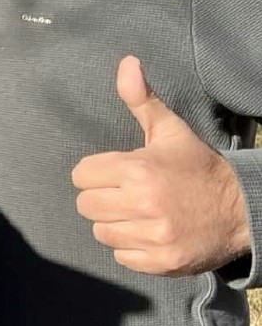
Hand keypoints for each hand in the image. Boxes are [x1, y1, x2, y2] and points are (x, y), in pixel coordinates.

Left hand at [71, 56, 248, 276]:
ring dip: (116, 224)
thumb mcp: (170, 131)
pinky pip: (121, 257)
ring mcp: (152, 236)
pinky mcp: (161, 262)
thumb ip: (141, 100)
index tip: (117, 174)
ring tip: (141, 214)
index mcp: (138, 170)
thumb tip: (126, 63)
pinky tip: (151, 233)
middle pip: (85, 205)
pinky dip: (132, 249)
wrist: (243, 209)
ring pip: (101, 232)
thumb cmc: (197, 168)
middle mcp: (143, 203)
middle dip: (103, 199)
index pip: (81, 175)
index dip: (97, 173)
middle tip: (127, 195)